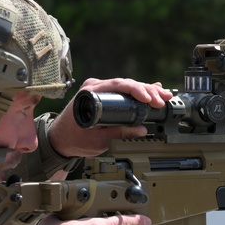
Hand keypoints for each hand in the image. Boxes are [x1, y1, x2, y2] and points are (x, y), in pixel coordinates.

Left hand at [49, 78, 172, 157]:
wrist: (60, 139)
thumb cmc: (73, 138)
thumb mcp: (98, 140)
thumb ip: (119, 133)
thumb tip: (141, 130)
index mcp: (90, 93)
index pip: (118, 85)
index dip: (136, 90)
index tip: (149, 99)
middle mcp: (95, 86)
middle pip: (126, 83)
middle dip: (147, 91)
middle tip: (162, 100)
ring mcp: (99, 89)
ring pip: (127, 86)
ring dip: (146, 90)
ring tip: (164, 96)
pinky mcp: (104, 95)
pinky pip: (123, 90)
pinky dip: (138, 92)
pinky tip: (154, 90)